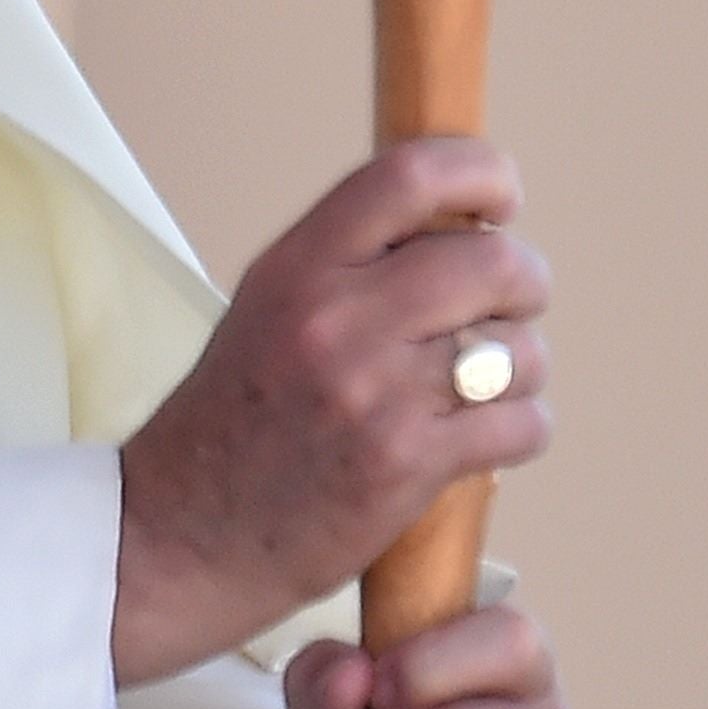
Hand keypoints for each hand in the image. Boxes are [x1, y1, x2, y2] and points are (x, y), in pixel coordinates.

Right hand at [111, 139, 550, 685]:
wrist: (181, 536)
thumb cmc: (234, 422)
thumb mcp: (270, 307)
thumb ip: (352, 258)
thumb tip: (462, 220)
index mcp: (300, 265)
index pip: (411, 174)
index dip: (481, 172)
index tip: (501, 200)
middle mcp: (336, 319)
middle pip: (492, 262)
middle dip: (526, 282)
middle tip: (513, 306)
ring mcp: (373, 393)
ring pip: (520, 350)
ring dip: (525, 367)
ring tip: (489, 386)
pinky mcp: (405, 465)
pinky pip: (522, 423)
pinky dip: (525, 429)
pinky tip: (490, 438)